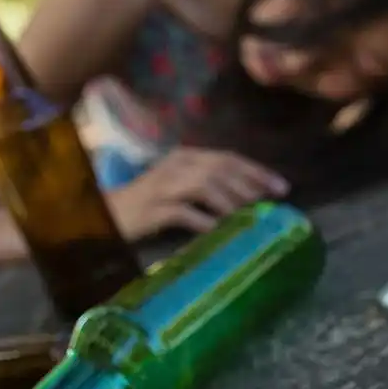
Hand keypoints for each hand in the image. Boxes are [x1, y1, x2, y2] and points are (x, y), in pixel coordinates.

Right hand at [108, 148, 289, 238]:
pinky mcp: (153, 208)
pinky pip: (185, 212)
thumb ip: (211, 188)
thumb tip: (252, 199)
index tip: (282, 187)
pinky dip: (206, 221)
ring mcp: (163, 185)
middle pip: (221, 168)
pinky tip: (221, 231)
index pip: (228, 158)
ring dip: (231, 202)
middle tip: (271, 203)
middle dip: (251, 185)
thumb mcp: (182, 188)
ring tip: (248, 218)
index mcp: (185, 156)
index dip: (257, 171)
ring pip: (205, 185)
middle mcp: (176, 165)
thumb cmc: (149, 205)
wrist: (105, 215)